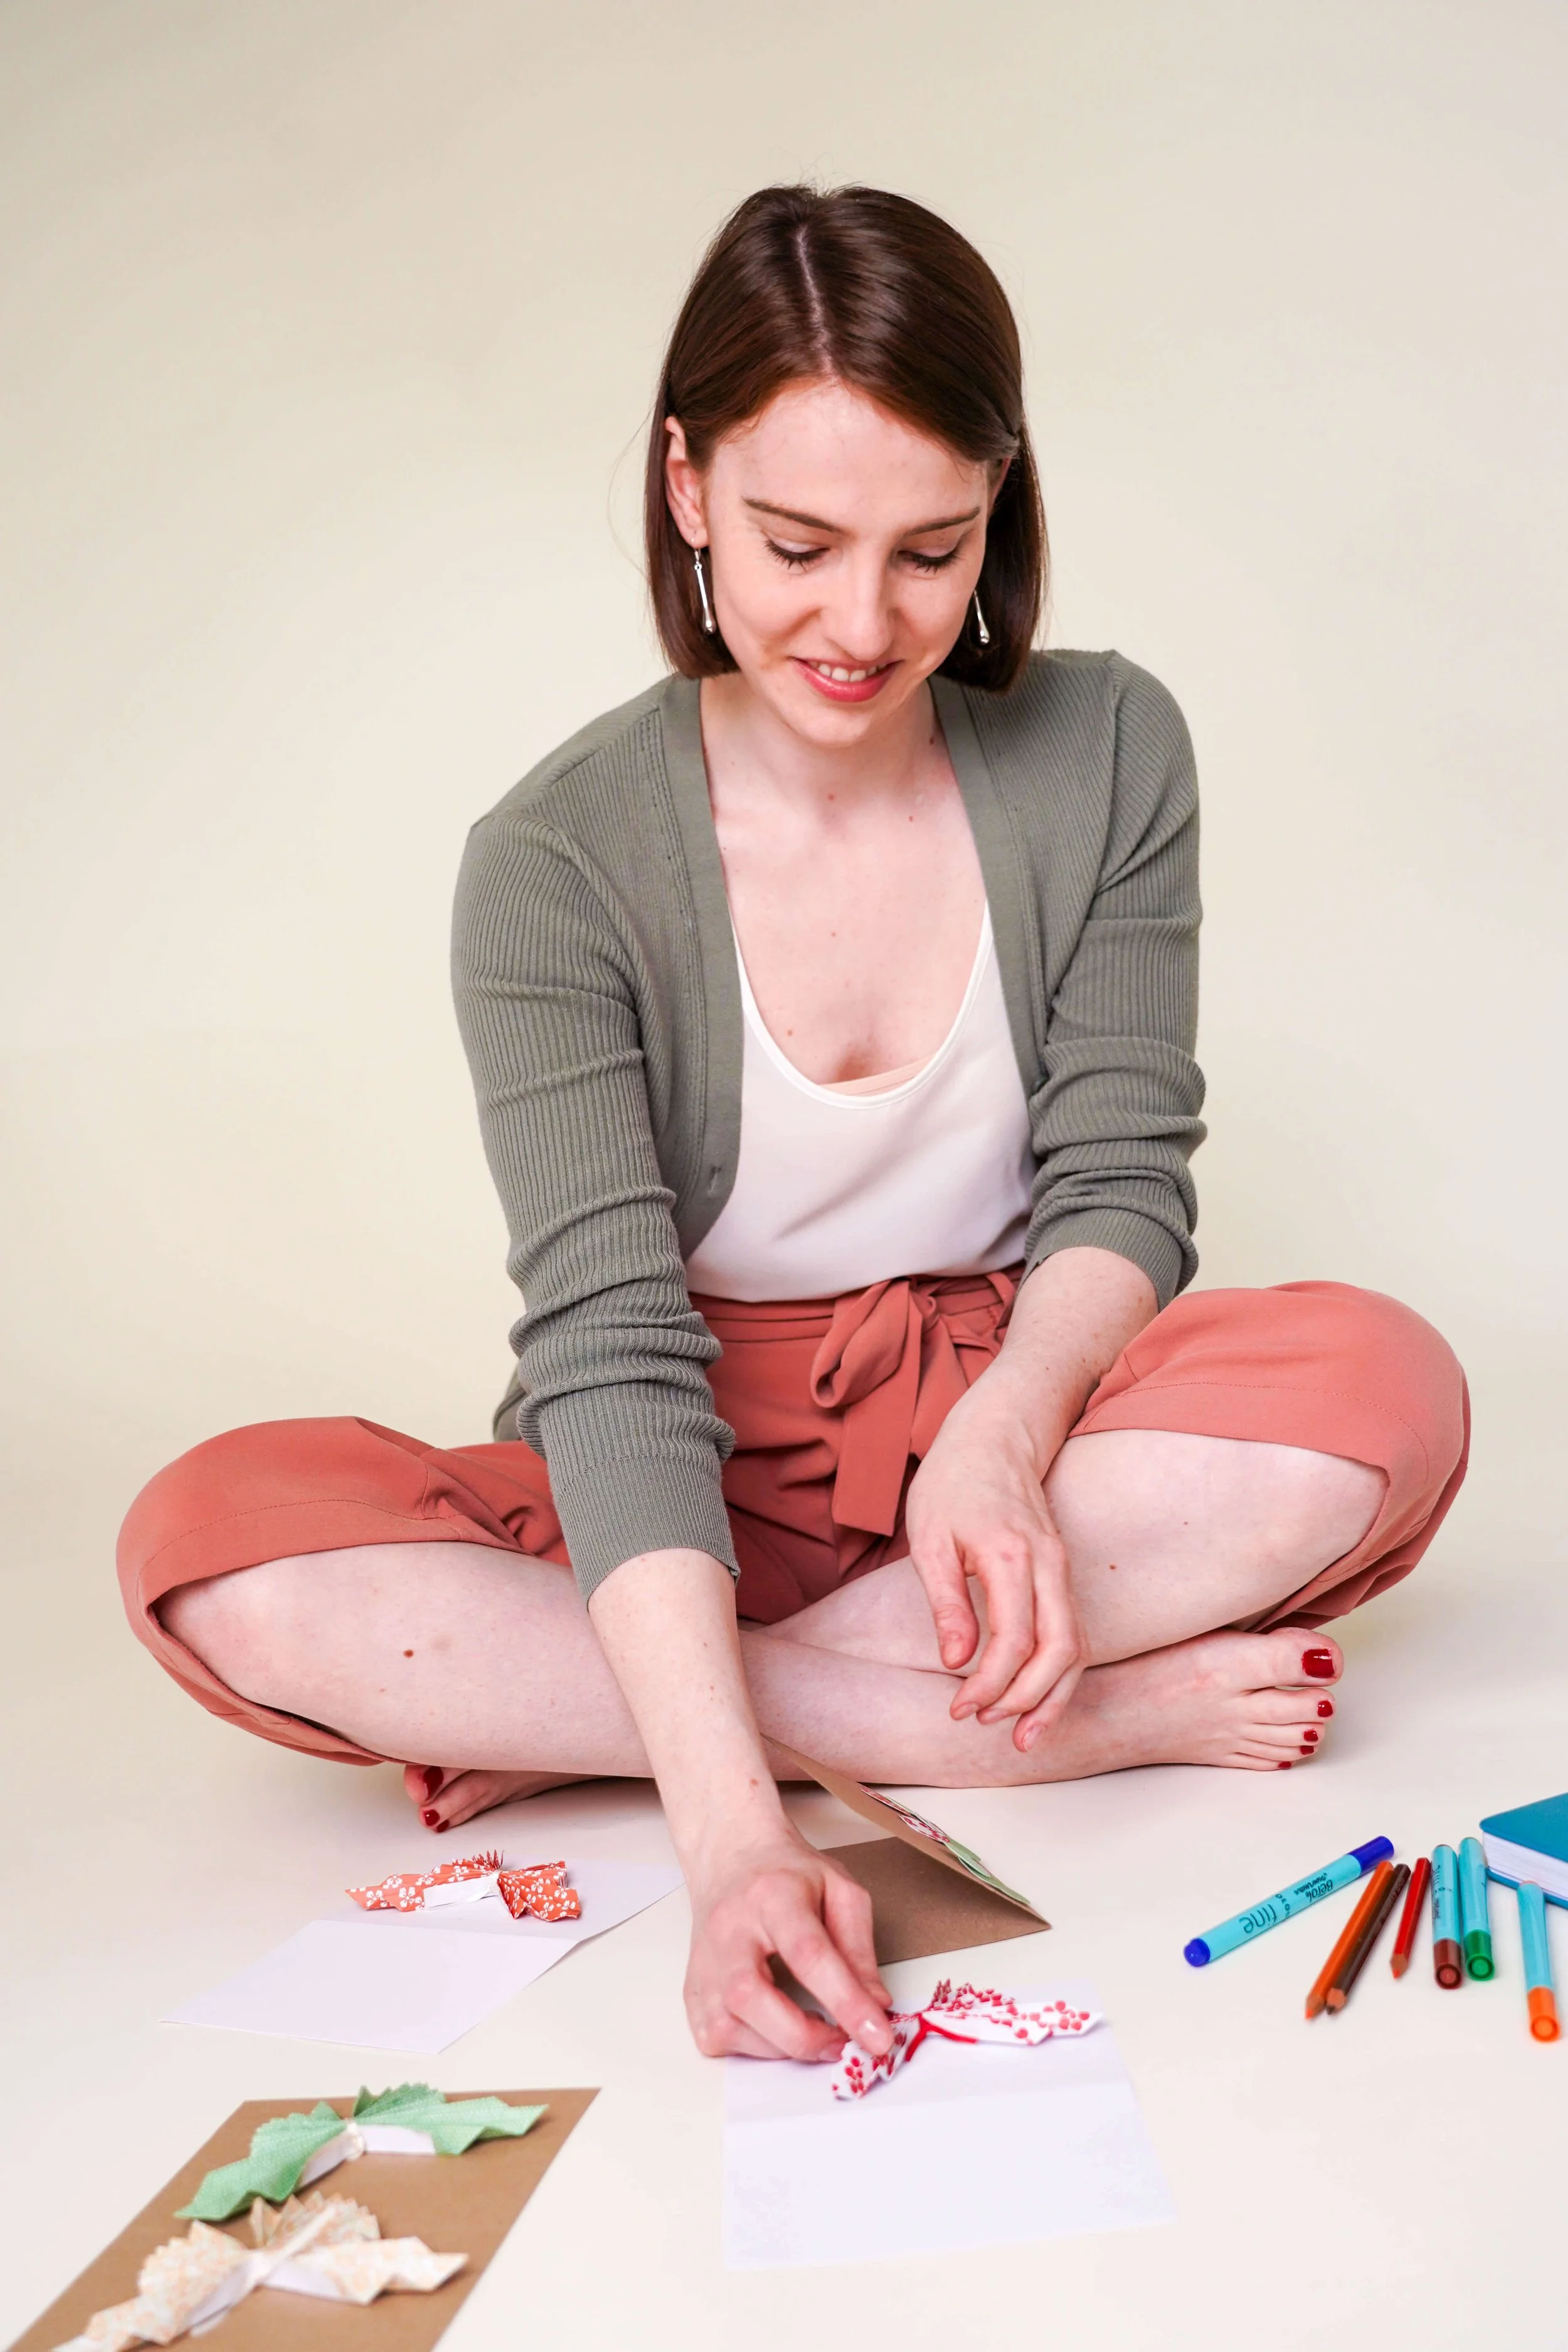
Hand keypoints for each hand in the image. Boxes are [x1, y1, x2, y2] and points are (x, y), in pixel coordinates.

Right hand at [684, 1826, 892, 2060]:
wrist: (732, 1855)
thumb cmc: (788, 1875)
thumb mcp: (840, 1891)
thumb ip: (860, 1948)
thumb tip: (875, 2006)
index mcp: (773, 1896)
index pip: (809, 1954)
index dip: (846, 2002)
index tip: (878, 2037)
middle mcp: (729, 1929)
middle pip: (751, 1996)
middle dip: (803, 2037)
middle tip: (841, 2043)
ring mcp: (704, 1961)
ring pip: (726, 2025)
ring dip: (778, 2047)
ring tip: (811, 2032)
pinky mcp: (691, 1988)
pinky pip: (713, 2038)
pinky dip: (750, 2049)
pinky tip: (774, 2030)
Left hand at [904, 1392, 1085, 1750]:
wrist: (993, 1437)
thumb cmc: (953, 1483)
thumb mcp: (929, 1537)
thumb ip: (946, 1600)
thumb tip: (957, 1661)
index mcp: (1012, 1556)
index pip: (1015, 1640)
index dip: (989, 1684)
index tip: (958, 1708)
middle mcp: (1050, 1565)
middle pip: (1061, 1650)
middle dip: (1027, 1699)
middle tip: (985, 1722)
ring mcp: (1062, 1569)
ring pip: (1078, 1647)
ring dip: (1052, 1697)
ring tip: (1022, 1736)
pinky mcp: (1062, 1575)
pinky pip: (1074, 1633)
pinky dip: (1061, 1674)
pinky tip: (1036, 1701)